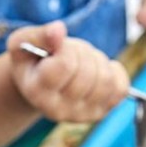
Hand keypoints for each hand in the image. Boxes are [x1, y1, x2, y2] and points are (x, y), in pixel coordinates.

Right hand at [7, 21, 128, 123]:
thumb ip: (39, 35)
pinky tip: (96, 71)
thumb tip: (59, 30)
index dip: (66, 48)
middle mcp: (58, 110)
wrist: (39, 85)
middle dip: (82, 53)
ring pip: (106, 80)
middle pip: (88, 72)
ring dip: (97, 61)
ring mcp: (81, 115)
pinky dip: (113, 71)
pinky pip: (121, 87)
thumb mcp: (24, 41)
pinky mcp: (100, 113)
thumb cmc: (32, 60)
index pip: (65, 65)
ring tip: (82, 62)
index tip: (57, 48)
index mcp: (37, 92)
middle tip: (69, 54)